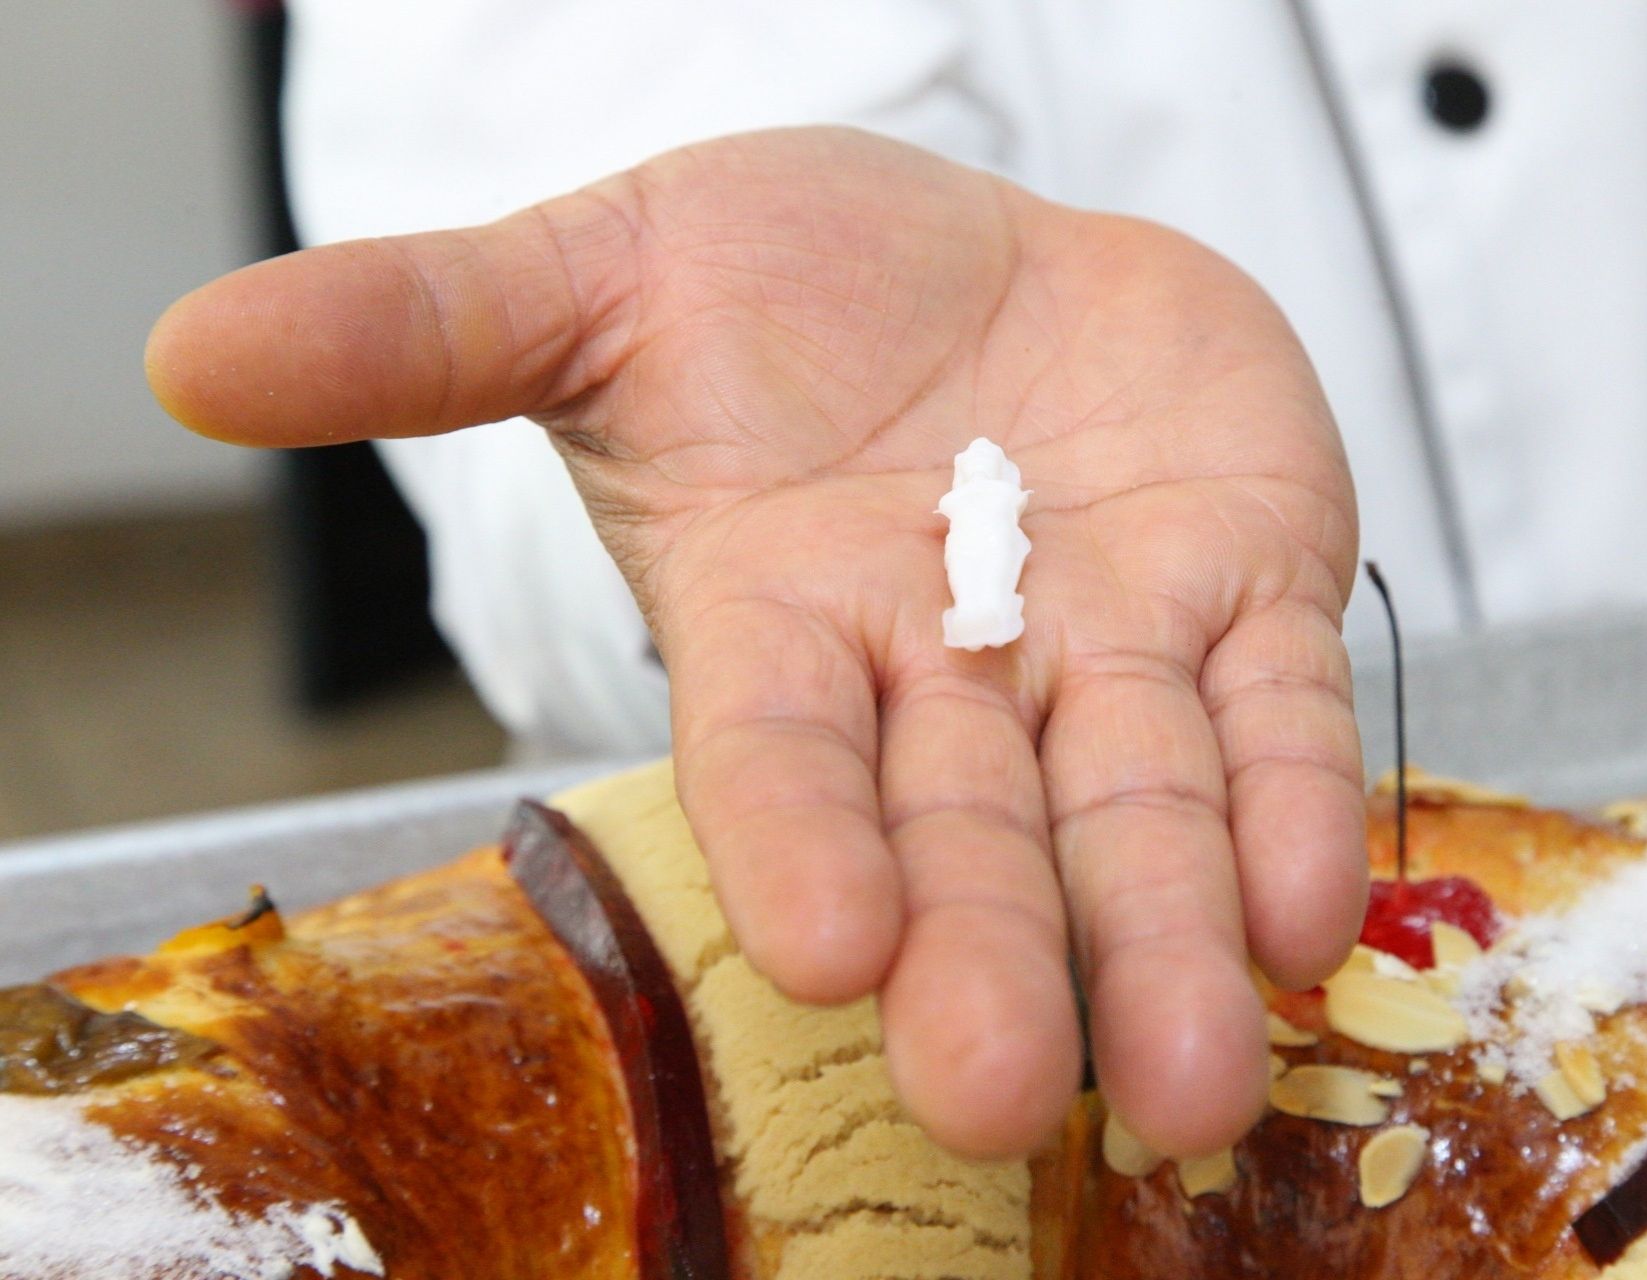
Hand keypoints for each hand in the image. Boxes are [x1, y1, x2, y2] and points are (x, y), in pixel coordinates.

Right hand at [146, 128, 1365, 1160]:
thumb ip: (433, 325)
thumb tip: (189, 351)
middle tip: (1003, 1094)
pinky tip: (1318, 909)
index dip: (799, 842)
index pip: (777, 753)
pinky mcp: (1244, 586)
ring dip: (1176, 931)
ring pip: (1142, 806)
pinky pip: (1277, 712)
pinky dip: (1300, 802)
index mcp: (779, 613)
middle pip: (968, 832)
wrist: (982, 256)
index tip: (826, 950)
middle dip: (991, 957)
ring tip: (1205, 1068)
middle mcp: (946, 667)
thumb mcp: (602, 275)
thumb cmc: (781, 282)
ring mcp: (1106, 639)